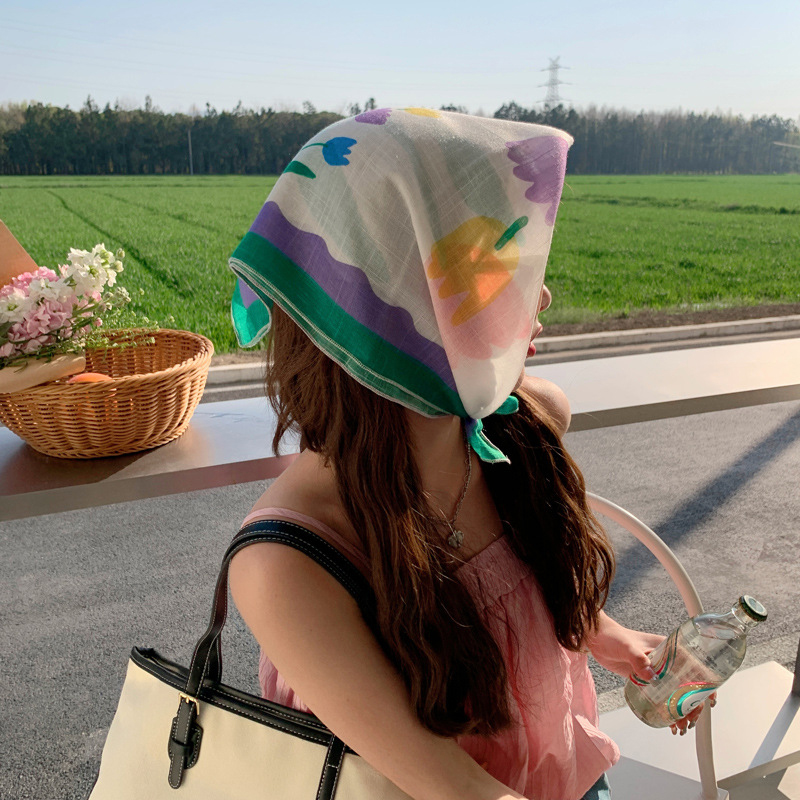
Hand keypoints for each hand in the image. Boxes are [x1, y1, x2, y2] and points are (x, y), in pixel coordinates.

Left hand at [586, 613, 716, 734]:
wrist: (596, 638)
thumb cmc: (613, 636)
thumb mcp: (627, 646)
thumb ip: (638, 659)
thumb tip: (650, 675)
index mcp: (667, 649)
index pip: (693, 666)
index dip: (705, 683)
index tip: (709, 699)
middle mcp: (665, 660)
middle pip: (687, 684)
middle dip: (693, 703)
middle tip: (689, 719)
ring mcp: (655, 670)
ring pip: (675, 692)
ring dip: (681, 709)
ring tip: (680, 726)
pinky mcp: (644, 678)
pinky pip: (660, 695)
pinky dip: (667, 707)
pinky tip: (668, 720)